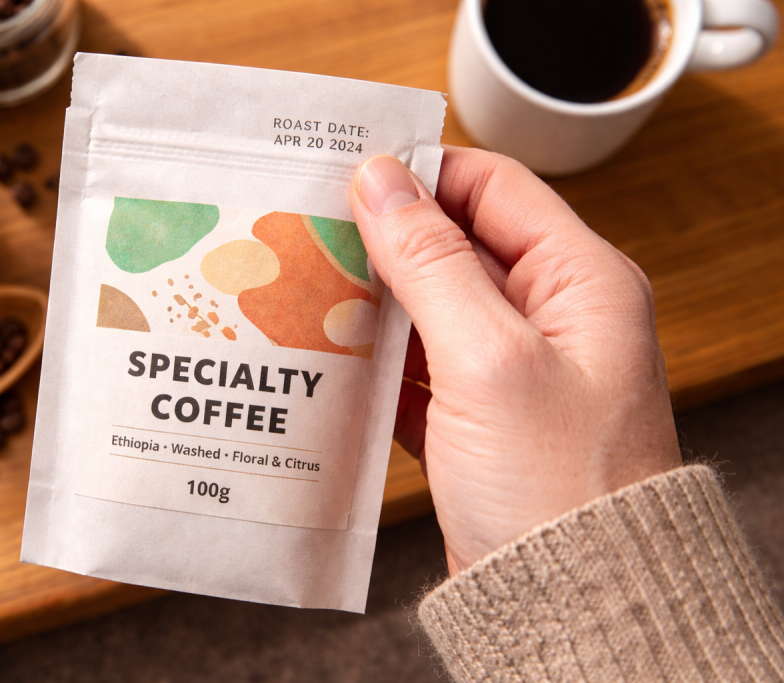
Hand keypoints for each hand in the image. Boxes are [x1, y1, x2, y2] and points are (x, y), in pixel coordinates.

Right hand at [349, 149, 681, 574]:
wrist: (568, 603)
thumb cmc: (556, 487)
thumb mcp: (488, 358)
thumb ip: (433, 262)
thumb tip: (383, 179)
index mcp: (580, 282)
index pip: (494, 188)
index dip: (422, 174)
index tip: (350, 173)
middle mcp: (552, 317)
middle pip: (457, 245)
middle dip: (386, 239)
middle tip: (313, 231)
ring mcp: (514, 370)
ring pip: (432, 307)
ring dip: (376, 301)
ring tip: (308, 290)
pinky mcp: (482, 417)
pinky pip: (422, 367)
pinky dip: (379, 361)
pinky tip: (333, 359)